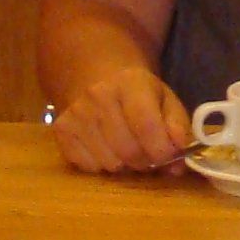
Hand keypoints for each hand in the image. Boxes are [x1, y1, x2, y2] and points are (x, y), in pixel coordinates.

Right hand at [54, 67, 192, 174]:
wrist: (94, 72)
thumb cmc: (137, 91)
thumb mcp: (165, 98)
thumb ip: (178, 128)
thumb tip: (179, 163)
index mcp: (130, 83)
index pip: (148, 128)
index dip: (163, 151)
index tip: (169, 156)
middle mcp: (98, 96)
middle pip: (129, 152)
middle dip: (145, 161)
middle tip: (148, 153)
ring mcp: (76, 114)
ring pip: (110, 164)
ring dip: (124, 164)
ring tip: (126, 147)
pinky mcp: (61, 131)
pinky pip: (88, 167)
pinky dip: (102, 165)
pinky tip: (105, 147)